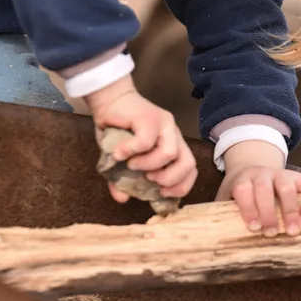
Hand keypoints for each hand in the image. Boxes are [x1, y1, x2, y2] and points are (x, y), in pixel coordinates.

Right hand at [86, 76, 197, 202]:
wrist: (109, 101)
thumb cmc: (117, 131)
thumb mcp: (121, 161)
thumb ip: (122, 180)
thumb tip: (122, 199)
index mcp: (173, 145)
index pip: (190, 169)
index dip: (181, 186)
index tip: (162, 193)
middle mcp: (173, 135)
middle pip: (188, 163)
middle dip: (170, 179)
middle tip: (150, 179)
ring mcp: (164, 124)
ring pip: (170, 153)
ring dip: (149, 165)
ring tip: (132, 165)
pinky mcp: (150, 116)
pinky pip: (146, 141)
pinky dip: (131, 151)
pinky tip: (119, 154)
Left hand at [216, 140, 300, 235]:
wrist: (252, 167)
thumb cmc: (240, 191)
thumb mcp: (227, 196)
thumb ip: (221, 213)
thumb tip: (212, 240)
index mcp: (242, 180)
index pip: (243, 190)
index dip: (248, 208)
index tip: (253, 228)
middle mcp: (262, 174)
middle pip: (265, 189)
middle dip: (268, 212)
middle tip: (270, 233)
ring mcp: (282, 175)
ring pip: (287, 187)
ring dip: (290, 210)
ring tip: (292, 231)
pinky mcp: (299, 178)